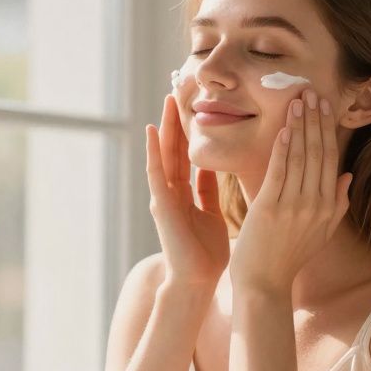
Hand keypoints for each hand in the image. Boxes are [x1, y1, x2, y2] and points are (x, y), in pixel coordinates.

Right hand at [144, 93, 230, 285]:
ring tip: (168, 99)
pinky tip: (154, 129)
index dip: (191, 131)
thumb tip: (216, 167)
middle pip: (174, 148)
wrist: (197, 281)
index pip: (187, 155)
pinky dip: (154, 150)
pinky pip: (156, 171)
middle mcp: (171, 191)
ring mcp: (163, 196)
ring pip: (164, 154)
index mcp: (185, 194)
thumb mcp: (212, 213)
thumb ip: (209, 190)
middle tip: (180, 89)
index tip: (196, 105)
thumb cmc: (206, 254)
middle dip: (178, 121)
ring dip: (166, 127)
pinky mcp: (160, 204)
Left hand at [229, 89, 351, 292]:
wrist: (264, 283)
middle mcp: (316, 205)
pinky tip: (283, 129)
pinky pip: (278, 172)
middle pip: (318, 153)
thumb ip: (338, 204)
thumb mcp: (322, 233)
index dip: (328, 130)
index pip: (331, 160)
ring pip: (300, 158)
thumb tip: (348, 175)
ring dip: (299, 127)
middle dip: (315, 120)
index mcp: (329, 207)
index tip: (325, 106)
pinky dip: (282, 149)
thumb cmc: (289, 257)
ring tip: (298, 101)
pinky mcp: (269, 209)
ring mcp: (293, 207)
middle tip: (312, 92)